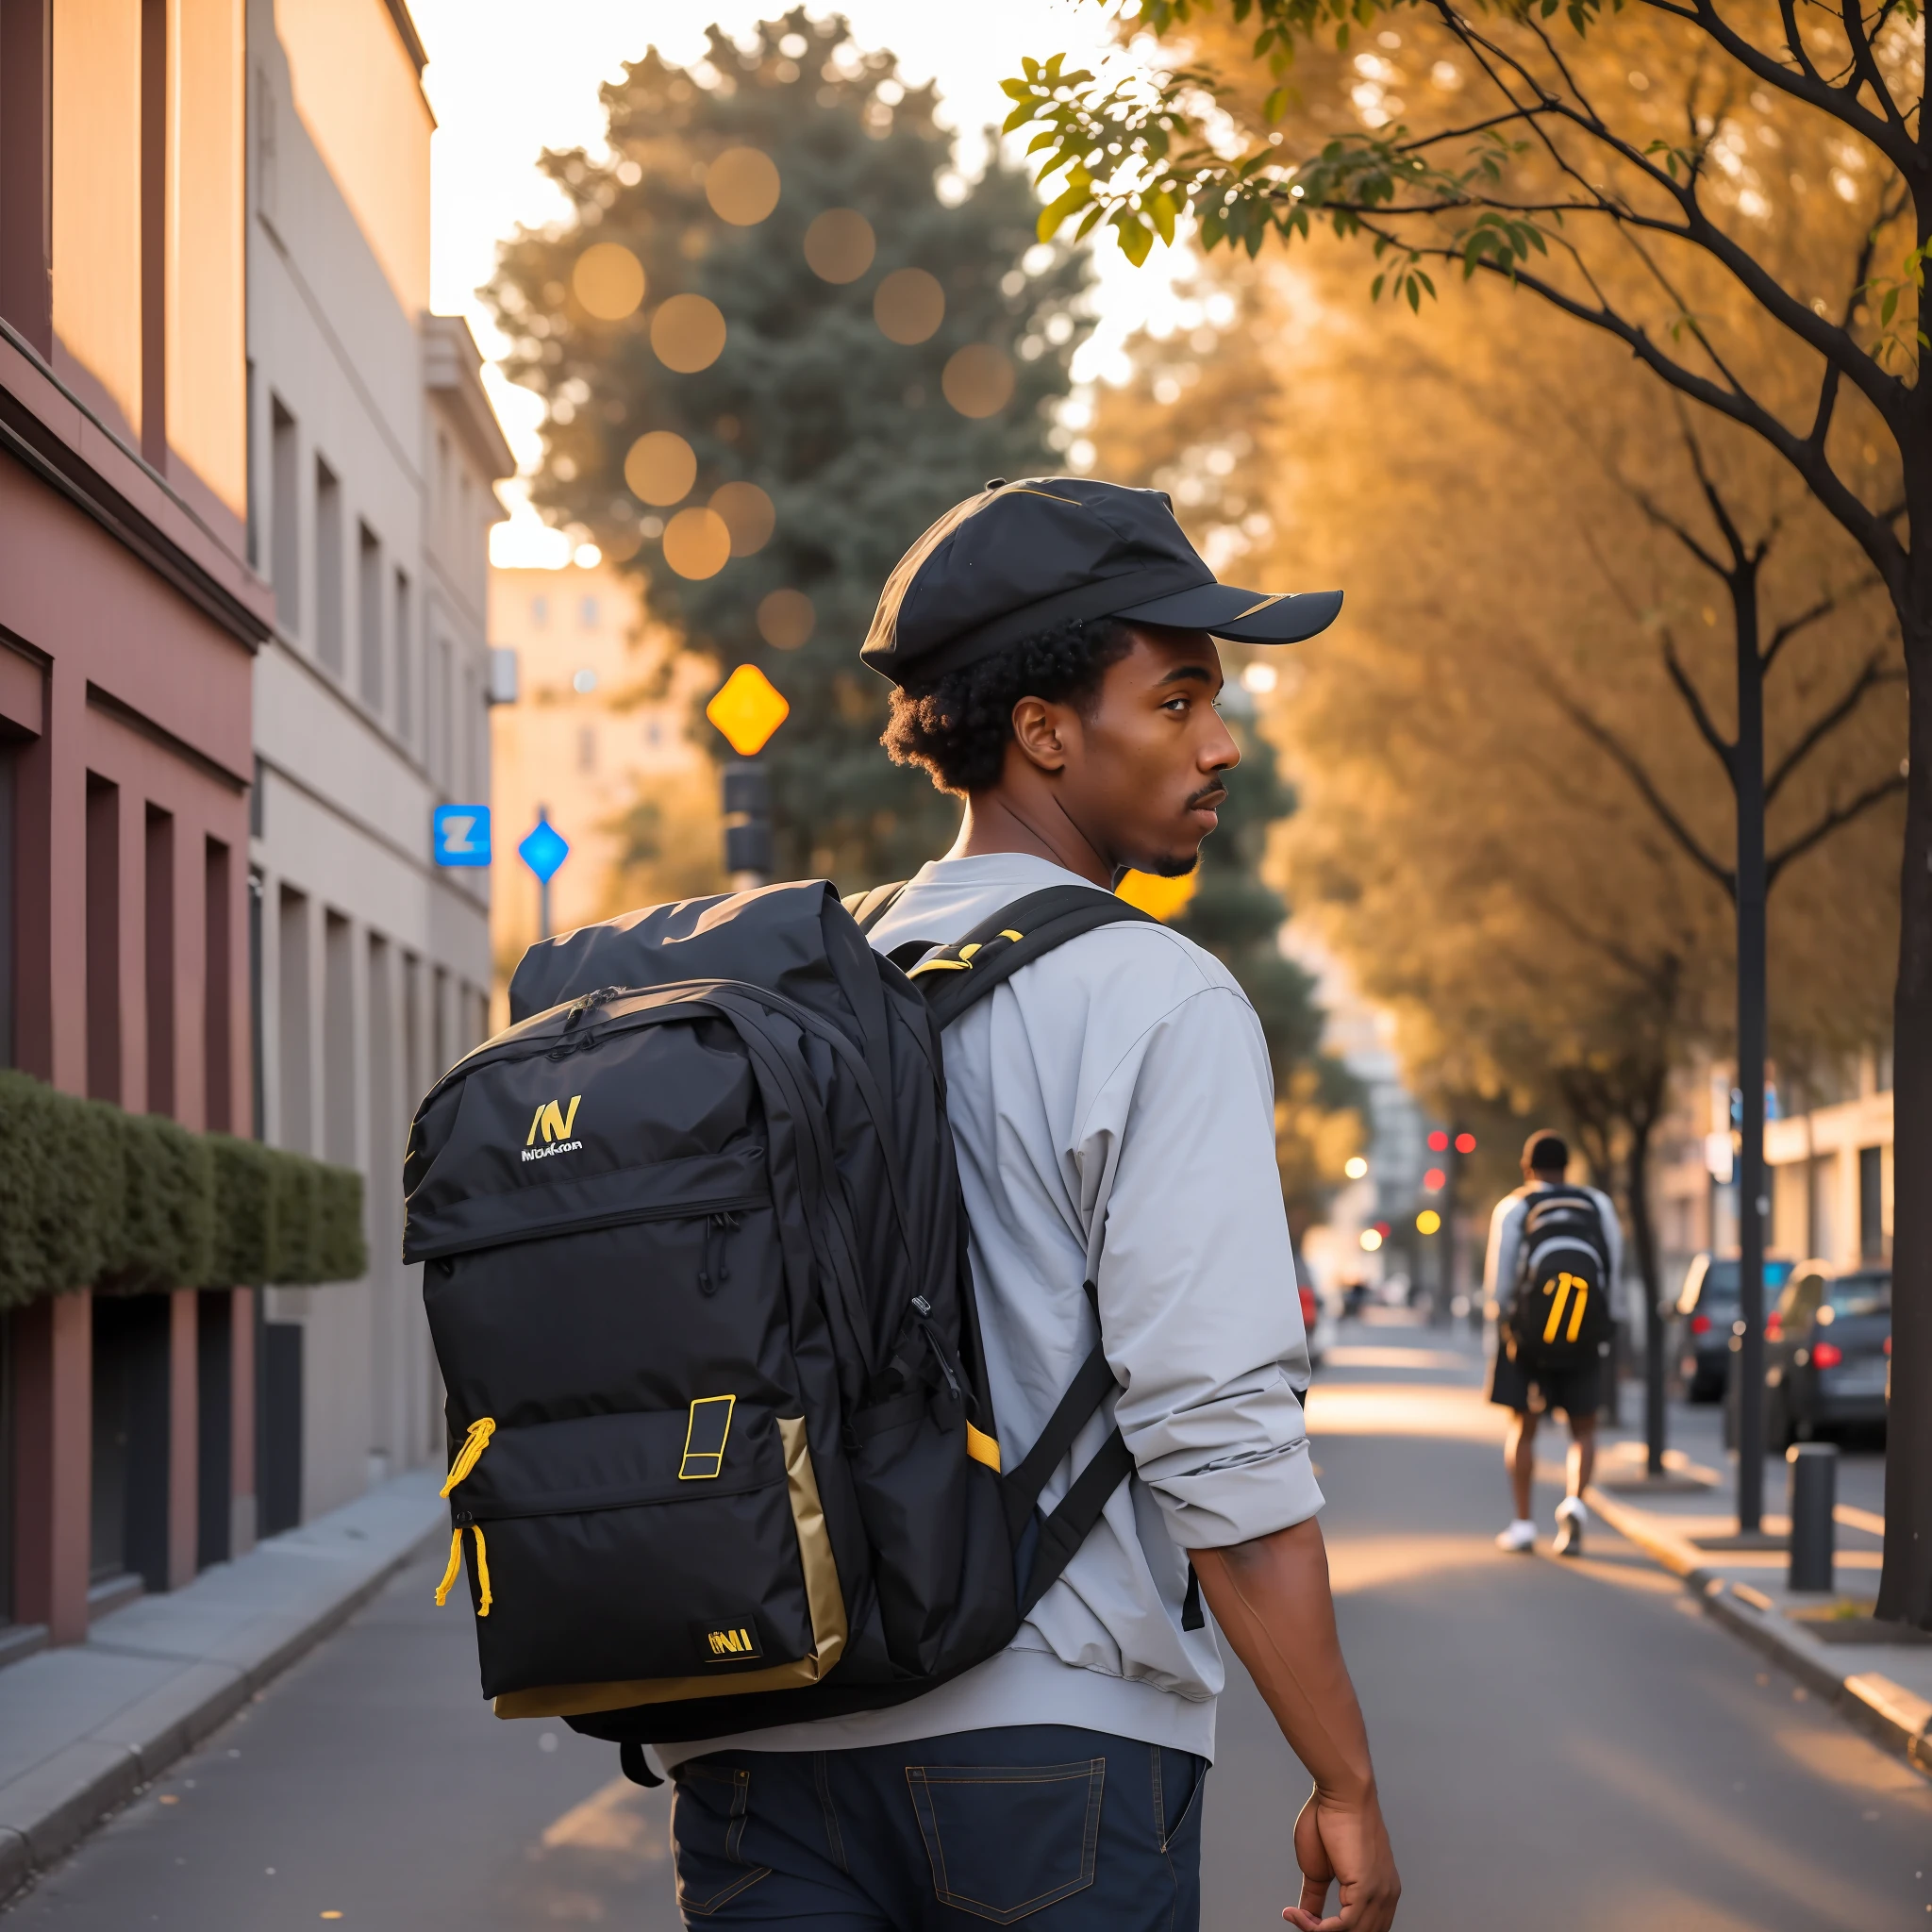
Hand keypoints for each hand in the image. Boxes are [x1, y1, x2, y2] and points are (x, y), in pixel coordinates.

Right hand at [1283, 1784, 1399, 1931]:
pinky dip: (1318, 1928)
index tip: (1302, 1920)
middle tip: (1299, 1922)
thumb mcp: (1318, 1869)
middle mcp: (1387, 1895)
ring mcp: (1380, 1894)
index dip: (1333, 1930)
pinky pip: (1345, 1927)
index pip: (1364, 1928)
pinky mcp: (1367, 1890)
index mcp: (1380, 1889)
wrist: (1340, 1793)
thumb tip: (1308, 1917)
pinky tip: (1299, 1915)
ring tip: (1295, 1916)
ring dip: (1317, 1930)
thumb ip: (1316, 1896)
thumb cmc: (1329, 1820)